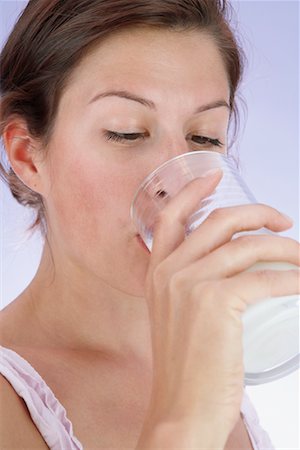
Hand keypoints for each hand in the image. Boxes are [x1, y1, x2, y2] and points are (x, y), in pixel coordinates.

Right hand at [138, 169, 298, 447]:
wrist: (180, 408)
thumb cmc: (186, 365)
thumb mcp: (176, 315)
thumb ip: (190, 285)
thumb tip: (231, 264)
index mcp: (157, 272)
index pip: (171, 216)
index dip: (194, 191)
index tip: (216, 175)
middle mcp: (170, 271)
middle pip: (220, 222)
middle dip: (258, 213)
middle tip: (283, 221)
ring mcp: (190, 284)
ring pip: (249, 247)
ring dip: (286, 248)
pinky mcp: (217, 302)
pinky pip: (266, 278)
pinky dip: (292, 278)